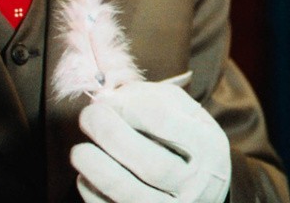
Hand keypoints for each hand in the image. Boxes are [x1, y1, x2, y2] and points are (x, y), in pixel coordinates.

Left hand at [71, 80, 230, 202]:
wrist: (203, 192)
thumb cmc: (187, 144)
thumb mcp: (185, 114)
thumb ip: (151, 98)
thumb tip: (108, 97)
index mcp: (208, 147)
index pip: (166, 122)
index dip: (130, 107)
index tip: (110, 100)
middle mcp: (196, 184)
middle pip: (153, 165)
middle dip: (112, 136)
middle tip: (88, 117)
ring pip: (131, 195)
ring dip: (98, 169)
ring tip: (80, 151)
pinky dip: (93, 192)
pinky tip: (89, 175)